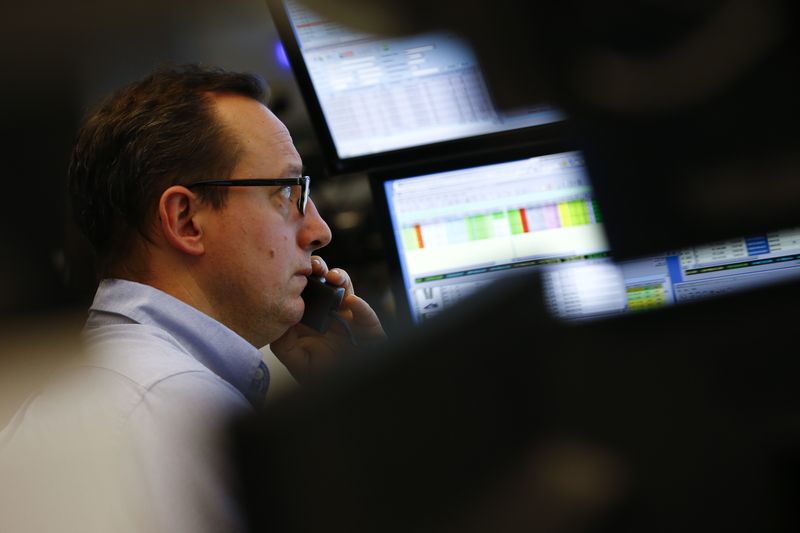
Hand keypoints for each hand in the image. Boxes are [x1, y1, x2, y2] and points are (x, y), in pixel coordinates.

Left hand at [270, 255, 385, 382]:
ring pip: (348, 290)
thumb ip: (283, 344)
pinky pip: (367, 315)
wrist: (343, 393)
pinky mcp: (370, 329)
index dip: (302, 276)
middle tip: (313, 266)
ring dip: (340, 278)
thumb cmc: (322, 375)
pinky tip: (352, 302)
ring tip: (332, 277)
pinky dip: (361, 307)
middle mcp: (333, 313)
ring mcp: (352, 318)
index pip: (308, 289)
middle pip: (327, 282)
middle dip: (320, 270)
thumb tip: (279, 323)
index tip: (294, 269)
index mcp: (315, 316)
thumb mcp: (296, 360)